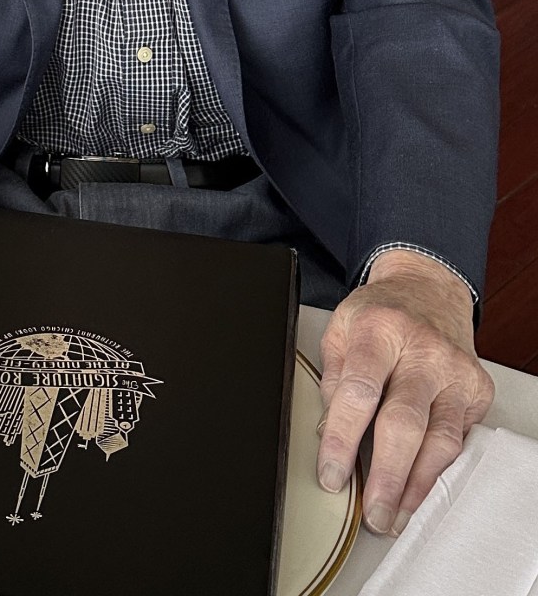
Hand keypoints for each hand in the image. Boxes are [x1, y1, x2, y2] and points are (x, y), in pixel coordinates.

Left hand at [316, 249, 492, 534]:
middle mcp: (422, 350)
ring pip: (439, 440)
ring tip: (393, 514)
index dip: (342, 439)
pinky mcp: (477, 390)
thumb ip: (333, 379)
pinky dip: (438, 471)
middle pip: (404, 423)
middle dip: (386, 476)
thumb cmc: (380, 314)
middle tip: (371, 513)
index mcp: (379, 329)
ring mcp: (454, 371)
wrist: (428, 290)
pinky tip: (418, 490)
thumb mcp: (341, 330)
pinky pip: (459, 440)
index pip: (359, 391)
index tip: (331, 476)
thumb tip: (328, 435)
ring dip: (415, 486)